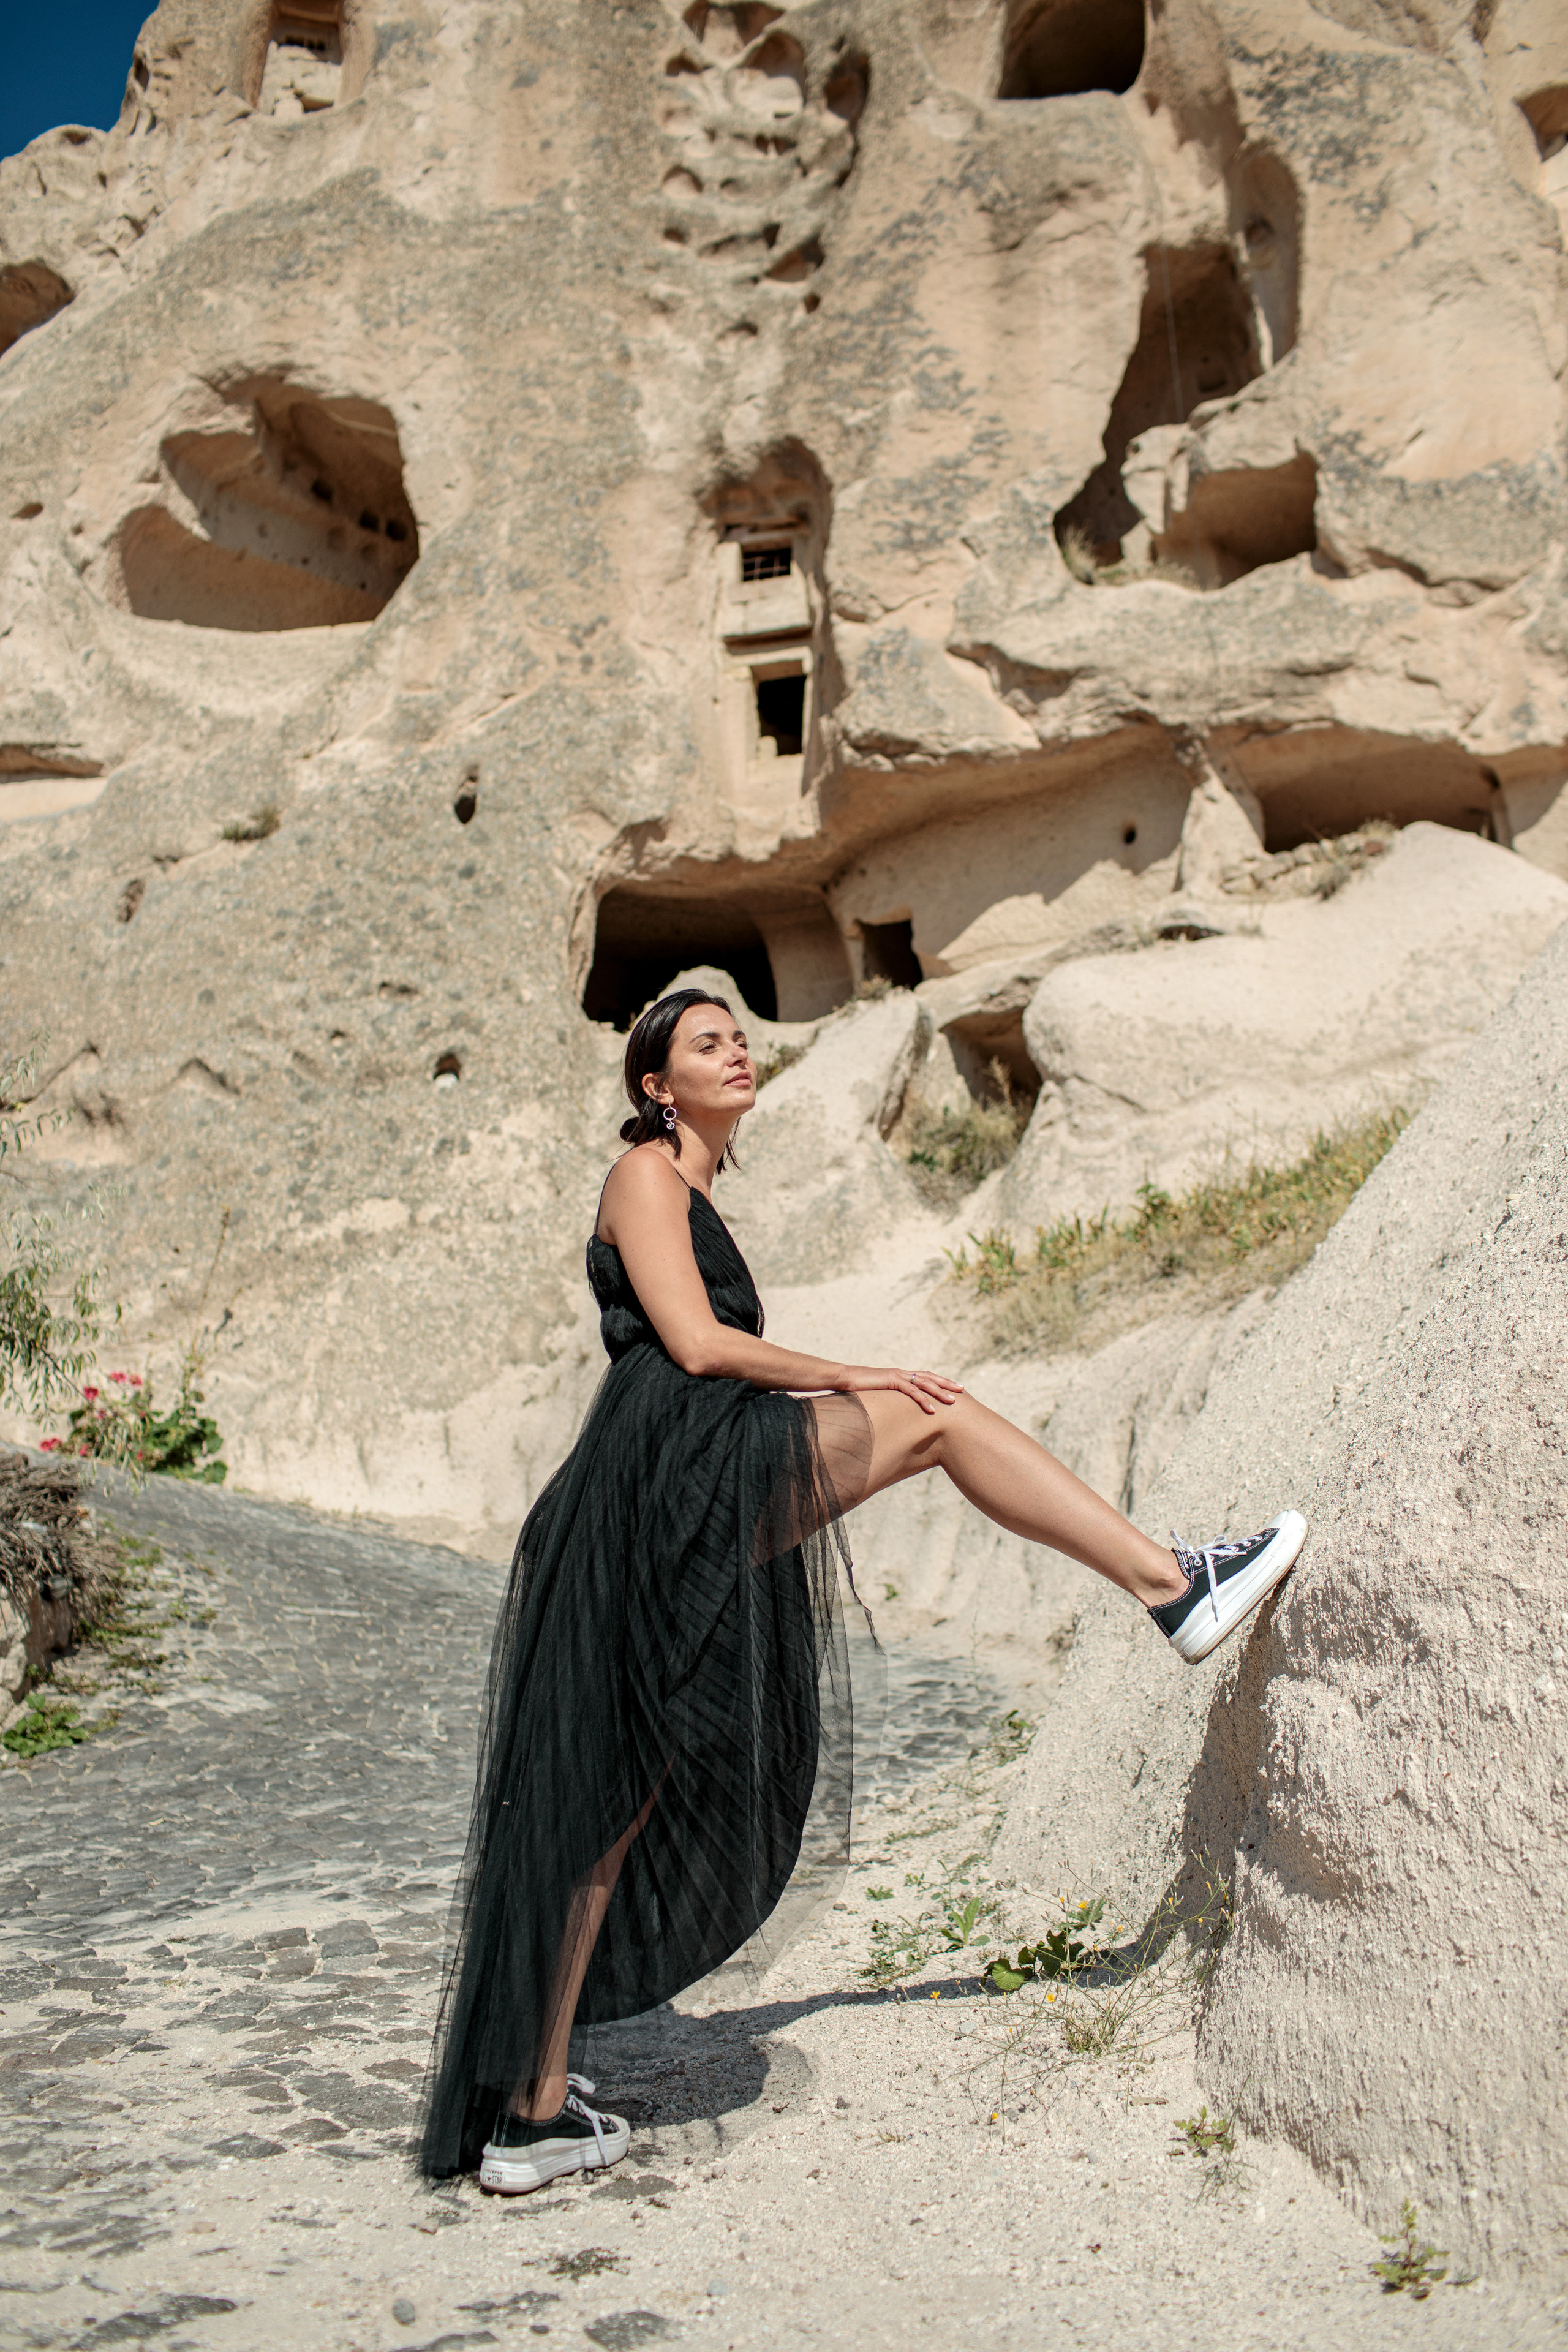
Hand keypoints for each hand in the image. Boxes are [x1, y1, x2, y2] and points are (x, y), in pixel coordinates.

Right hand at [838, 1364, 964, 1414]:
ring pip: (924, 1383)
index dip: (939, 1381)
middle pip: (930, 1377)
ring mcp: (897, 1376)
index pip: (925, 1376)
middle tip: (962, 1390)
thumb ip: (890, 1398)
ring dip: (940, 1392)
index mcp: (900, 1375)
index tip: (953, 1387)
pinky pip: (911, 1391)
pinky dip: (923, 1400)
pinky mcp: (891, 1381)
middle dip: (946, 1383)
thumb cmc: (859, 1388)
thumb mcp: (879, 1394)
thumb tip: (896, 1409)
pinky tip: (932, 1409)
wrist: (844, 1378)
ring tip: (953, 1401)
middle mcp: (902, 1373)